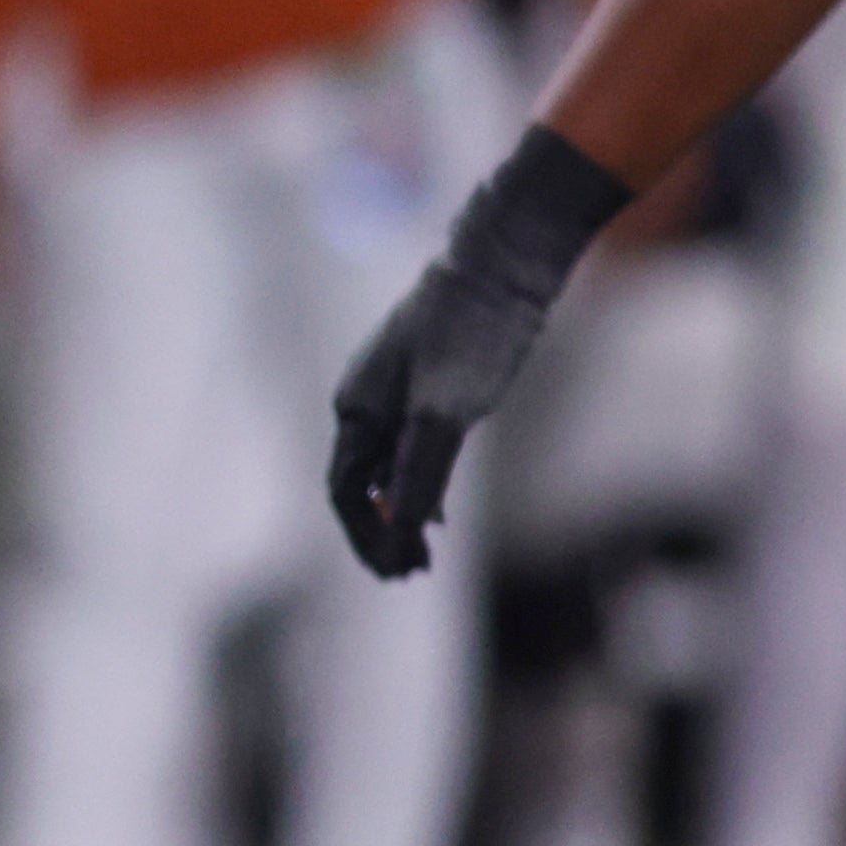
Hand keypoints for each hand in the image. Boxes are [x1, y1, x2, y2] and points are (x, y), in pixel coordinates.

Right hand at [330, 250, 553, 578]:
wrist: (500, 269)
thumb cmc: (469, 337)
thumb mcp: (444, 414)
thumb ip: (418, 473)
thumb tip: (400, 530)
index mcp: (355, 410)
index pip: (345, 492)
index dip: (366, 537)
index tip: (396, 573)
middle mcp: (363, 404)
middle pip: (358, 485)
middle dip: (378, 533)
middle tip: (409, 575)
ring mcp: (392, 394)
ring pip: (382, 469)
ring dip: (397, 515)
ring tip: (422, 554)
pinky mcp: (426, 385)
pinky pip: (406, 451)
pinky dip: (415, 487)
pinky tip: (436, 509)